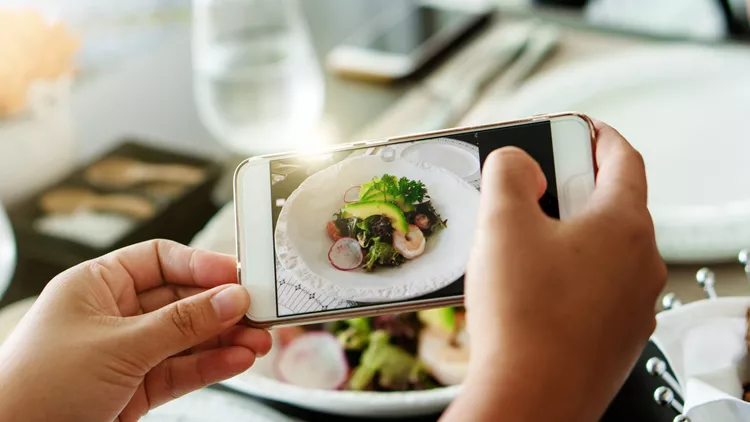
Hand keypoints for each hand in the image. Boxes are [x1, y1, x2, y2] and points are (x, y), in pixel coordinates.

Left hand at [0, 240, 270, 421]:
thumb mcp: (117, 345)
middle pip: (180, 300)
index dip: (199, 265)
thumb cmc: (36, 388)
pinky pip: (183, 368)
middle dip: (220, 307)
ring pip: (187, 337)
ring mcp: (127, 352)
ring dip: (224, 339)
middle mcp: (113, 314)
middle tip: (257, 311)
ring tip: (258, 340)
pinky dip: (212, 365)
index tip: (236, 275)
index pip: (159, 260)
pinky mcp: (137, 388)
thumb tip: (229, 299)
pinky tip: (238, 359)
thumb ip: (180, 323)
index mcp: (96, 285)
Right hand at [444, 120, 665, 421]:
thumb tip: (518, 164)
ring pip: (602, 250)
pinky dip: (568, 275)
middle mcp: (641, 262)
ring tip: (518, 244)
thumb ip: (508, 173)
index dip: (596, 134)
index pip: (623, 157)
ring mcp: (633, 304)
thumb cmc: (523, 314)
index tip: (575, 128)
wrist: (531, 398)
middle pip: (611, 204)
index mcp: (624, 224)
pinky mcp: (616, 336)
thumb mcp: (500, 223)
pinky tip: (529, 289)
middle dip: (570, 188)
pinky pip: (595, 289)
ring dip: (567, 235)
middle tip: (528, 189)